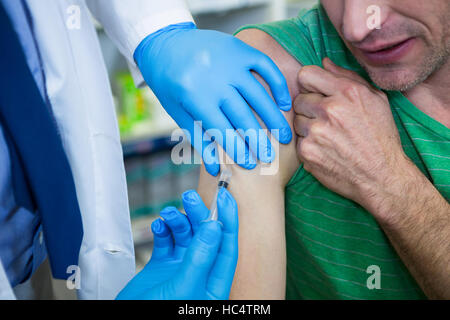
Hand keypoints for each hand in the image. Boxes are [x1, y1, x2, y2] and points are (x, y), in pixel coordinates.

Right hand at [116, 189, 238, 299]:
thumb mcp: (185, 286)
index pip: (226, 245)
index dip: (228, 219)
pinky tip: (158, 225)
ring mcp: (180, 268)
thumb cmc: (161, 314)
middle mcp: (199, 271)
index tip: (226, 197)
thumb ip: (201, 257)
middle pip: (205, 236)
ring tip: (168, 213)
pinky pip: (165, 242)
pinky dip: (162, 231)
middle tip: (190, 196)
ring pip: (184, 236)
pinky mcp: (161, 267)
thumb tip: (215, 226)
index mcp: (213, 281)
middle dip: (199, 215)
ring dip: (178, 221)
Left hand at [135, 23, 292, 175]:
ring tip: (285, 137)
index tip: (249, 164)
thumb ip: (199, 138)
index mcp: (194, 96)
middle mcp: (214, 78)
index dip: (237, 150)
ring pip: (258, 94)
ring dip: (273, 118)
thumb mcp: (178, 112)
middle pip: (243, 115)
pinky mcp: (240, 48)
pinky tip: (284, 104)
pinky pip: (266, 67)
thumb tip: (215, 170)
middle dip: (258, 140)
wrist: (165, 43)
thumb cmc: (170, 83)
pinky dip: (278, 85)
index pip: (221, 130)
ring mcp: (229, 61)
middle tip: (269, 158)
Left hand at [293, 58, 412, 214]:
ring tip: (328, 136)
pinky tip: (325, 149)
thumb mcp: (375, 100)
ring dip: (307, 127)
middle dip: (309, 108)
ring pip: (296, 120)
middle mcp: (330, 110)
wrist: (381, 176)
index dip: (309, 84)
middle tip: (326, 120)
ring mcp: (316, 132)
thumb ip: (347, 77)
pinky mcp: (307, 152)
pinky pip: (297, 140)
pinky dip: (307, 145)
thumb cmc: (380, 137)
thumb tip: (324, 63)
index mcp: (347, 92)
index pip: (305, 74)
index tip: (316, 93)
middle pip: (298, 99)